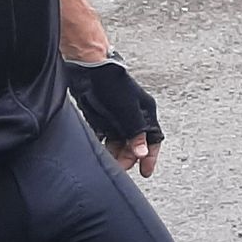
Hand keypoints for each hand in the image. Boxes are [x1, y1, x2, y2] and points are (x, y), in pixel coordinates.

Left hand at [65, 53, 164, 176]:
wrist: (89, 70)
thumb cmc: (112, 84)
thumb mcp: (128, 110)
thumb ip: (136, 132)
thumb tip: (142, 153)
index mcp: (145, 113)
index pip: (153, 139)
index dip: (150, 156)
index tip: (145, 172)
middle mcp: (133, 118)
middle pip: (135, 145)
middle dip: (128, 158)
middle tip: (120, 168)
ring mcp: (117, 119)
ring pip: (119, 144)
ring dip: (115, 155)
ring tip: (109, 163)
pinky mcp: (103, 119)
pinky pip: (105, 139)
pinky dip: (102, 147)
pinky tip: (98, 152)